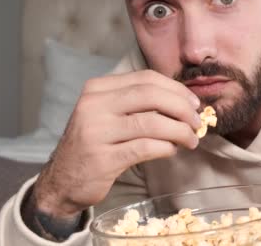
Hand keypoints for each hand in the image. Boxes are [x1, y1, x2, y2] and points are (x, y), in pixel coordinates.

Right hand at [32, 70, 200, 217]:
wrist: (62, 181)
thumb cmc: (94, 144)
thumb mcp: (107, 114)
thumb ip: (137, 103)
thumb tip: (183, 102)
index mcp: (97, 89)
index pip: (145, 78)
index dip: (175, 89)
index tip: (193, 102)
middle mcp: (94, 105)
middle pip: (151, 96)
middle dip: (182, 107)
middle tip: (197, 121)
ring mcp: (97, 132)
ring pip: (152, 122)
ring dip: (179, 131)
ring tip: (191, 139)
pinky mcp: (103, 158)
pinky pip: (145, 147)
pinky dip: (166, 148)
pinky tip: (172, 150)